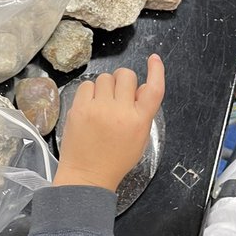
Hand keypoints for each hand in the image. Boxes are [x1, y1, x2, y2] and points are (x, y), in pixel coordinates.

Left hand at [54, 56, 164, 191]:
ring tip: (102, 105)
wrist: (87, 175)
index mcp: (139, 121)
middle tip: (118, 97)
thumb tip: (140, 87)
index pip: (153, 90)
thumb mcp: (139, 139)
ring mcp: (98, 108)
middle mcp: (120, 112)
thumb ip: (143, 112)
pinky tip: (90, 107)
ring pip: (105, 77)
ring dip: (106, 87)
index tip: (154, 59)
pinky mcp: (79, 108)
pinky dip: (90, 92)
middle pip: (126, 75)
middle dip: (123, 82)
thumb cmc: (115, 159)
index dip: (157, 71)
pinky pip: (87, 84)